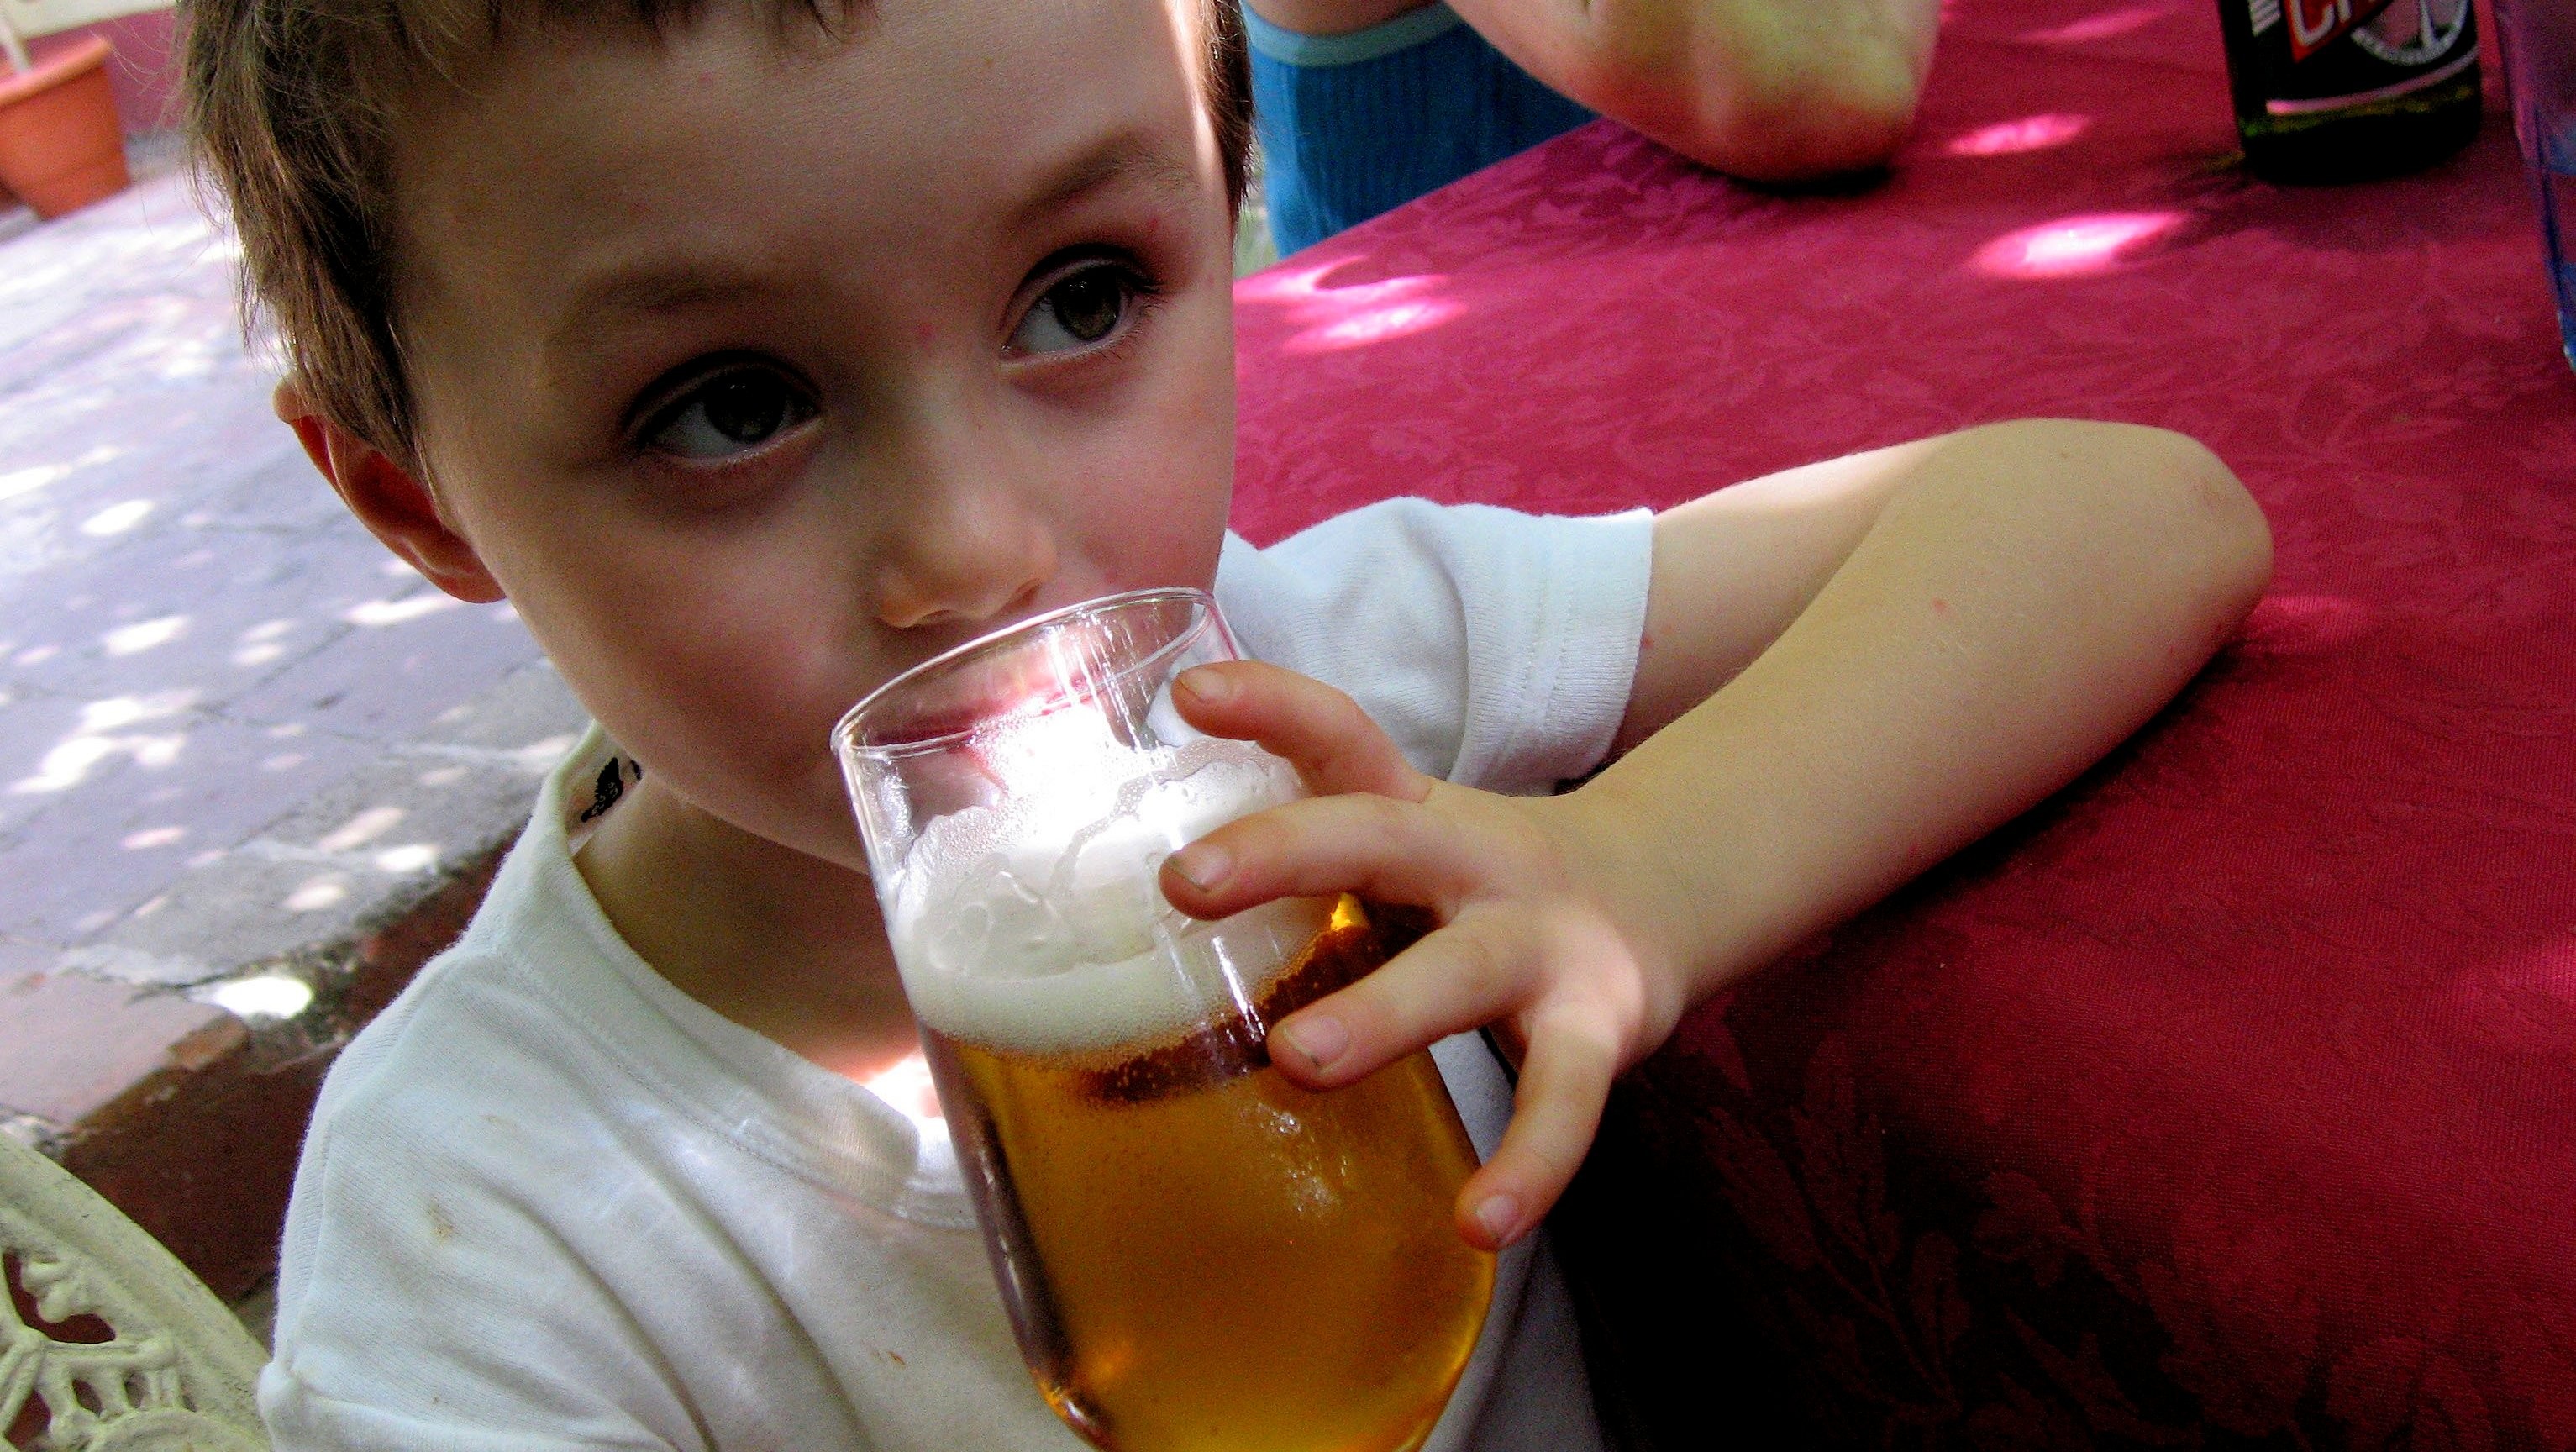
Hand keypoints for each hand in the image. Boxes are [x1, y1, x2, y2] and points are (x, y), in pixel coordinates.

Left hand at [1156, 660, 1688, 1250]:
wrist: (1666, 894)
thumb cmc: (1491, 883)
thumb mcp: (1411, 840)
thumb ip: (1313, 854)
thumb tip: (1145, 892)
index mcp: (1418, 811)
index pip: (1341, 737)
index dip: (1270, 707)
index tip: (1186, 697)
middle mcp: (1479, 860)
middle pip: (1382, 836)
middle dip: (1285, 851)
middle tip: (1184, 883)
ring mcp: (1543, 943)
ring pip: (1461, 972)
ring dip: (1383, 1013)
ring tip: (1299, 1061)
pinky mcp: (1601, 1026)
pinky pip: (1562, 1102)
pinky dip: (1527, 1165)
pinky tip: (1480, 1222)